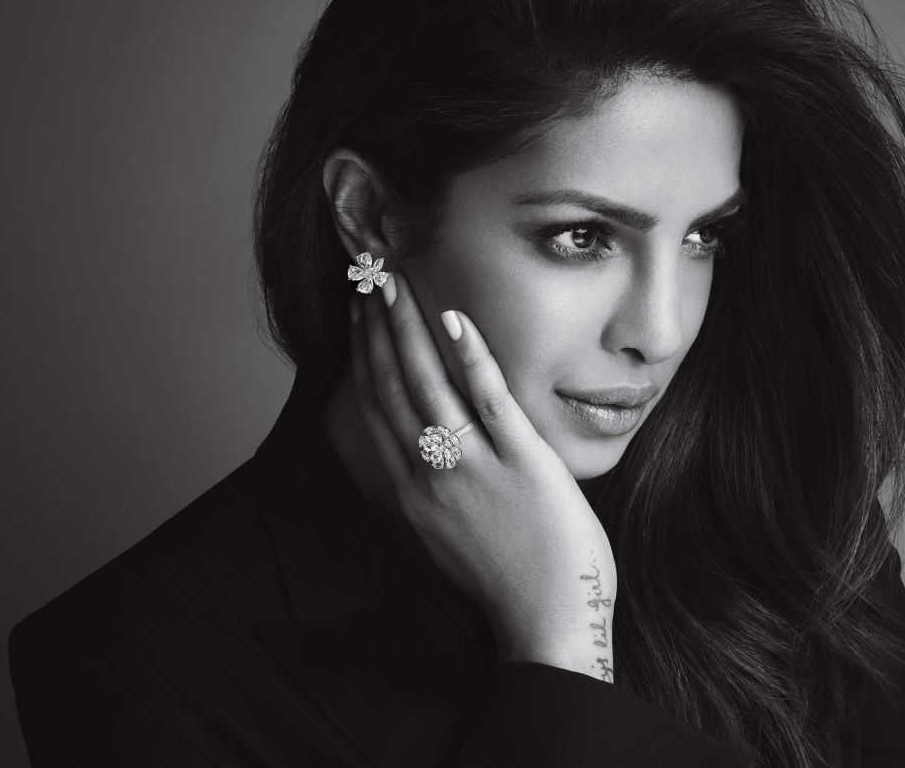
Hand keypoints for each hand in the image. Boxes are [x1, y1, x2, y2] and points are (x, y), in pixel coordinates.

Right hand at [348, 269, 616, 673]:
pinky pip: (488, 400)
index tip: (357, 315)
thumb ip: (435, 489)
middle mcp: (430, 475)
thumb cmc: (508, 581)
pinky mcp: (519, 463)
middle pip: (391, 386)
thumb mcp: (451, 534)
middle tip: (369, 277)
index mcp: (412, 491)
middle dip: (376, 327)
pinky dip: (470, 356)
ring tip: (395, 282)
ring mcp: (472, 468)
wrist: (547, 627)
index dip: (363, 355)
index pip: (377, 407)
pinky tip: (454, 317)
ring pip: (428, 384)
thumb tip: (432, 448)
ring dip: (407, 328)